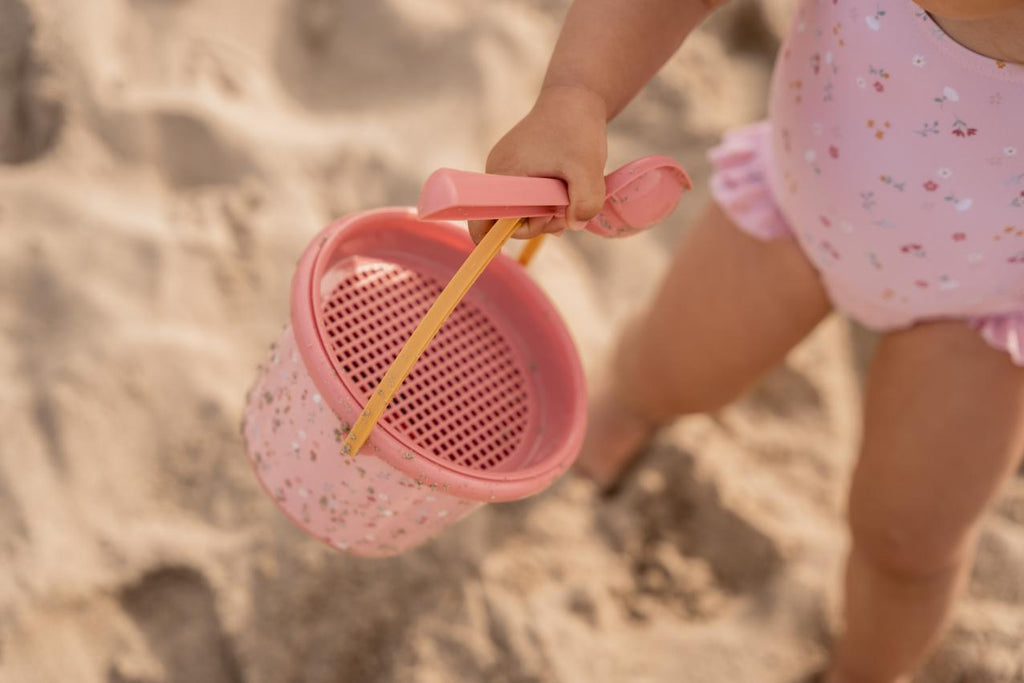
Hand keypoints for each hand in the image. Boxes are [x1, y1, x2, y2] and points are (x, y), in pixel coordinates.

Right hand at [469, 85, 608, 242]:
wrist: (574, 98)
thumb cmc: (576, 129)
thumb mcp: (588, 169)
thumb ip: (585, 203)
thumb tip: (573, 224)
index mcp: (502, 175)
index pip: (484, 221)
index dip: (508, 234)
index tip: (544, 224)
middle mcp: (495, 172)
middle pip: (508, 218)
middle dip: (539, 222)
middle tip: (569, 210)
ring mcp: (504, 169)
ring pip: (519, 208)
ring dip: (546, 212)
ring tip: (571, 199)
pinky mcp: (515, 167)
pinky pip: (524, 196)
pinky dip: (544, 201)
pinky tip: (565, 196)